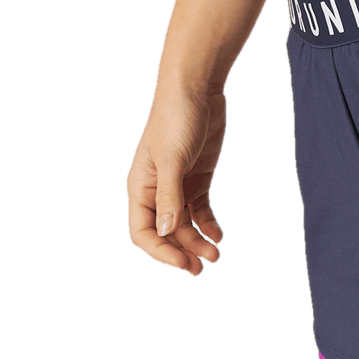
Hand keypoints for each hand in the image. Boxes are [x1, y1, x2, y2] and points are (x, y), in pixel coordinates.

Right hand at [125, 85, 231, 279]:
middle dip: (182, 252)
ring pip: (185, 226)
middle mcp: (156, 191)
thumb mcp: (171, 160)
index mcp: (140, 188)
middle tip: (202, 269)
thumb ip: (170, 197)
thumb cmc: (175, 118)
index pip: (143, 232)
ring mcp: (177, 186)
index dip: (161, 252)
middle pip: (165, 234)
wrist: (196, 89)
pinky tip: (219, 237)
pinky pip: (200, 212)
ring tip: (216, 256)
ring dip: (198, 243)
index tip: (183, 263)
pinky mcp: (196, 180)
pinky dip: (208, 226)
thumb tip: (168, 231)